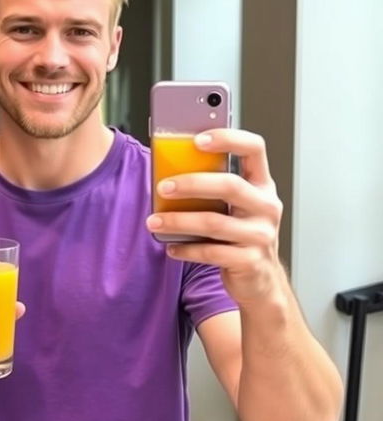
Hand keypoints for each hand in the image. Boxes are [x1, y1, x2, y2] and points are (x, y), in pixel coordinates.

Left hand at [146, 129, 283, 304]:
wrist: (261, 281)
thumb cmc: (240, 234)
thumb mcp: (234, 206)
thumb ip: (213, 186)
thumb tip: (168, 169)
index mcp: (261, 184)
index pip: (254, 148)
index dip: (228, 139)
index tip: (198, 139)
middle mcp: (266, 206)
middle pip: (230, 185)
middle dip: (192, 184)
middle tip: (163, 187)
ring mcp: (261, 235)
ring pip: (214, 222)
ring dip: (179, 221)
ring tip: (154, 221)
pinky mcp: (250, 261)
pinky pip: (211, 252)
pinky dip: (186, 249)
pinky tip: (171, 247)